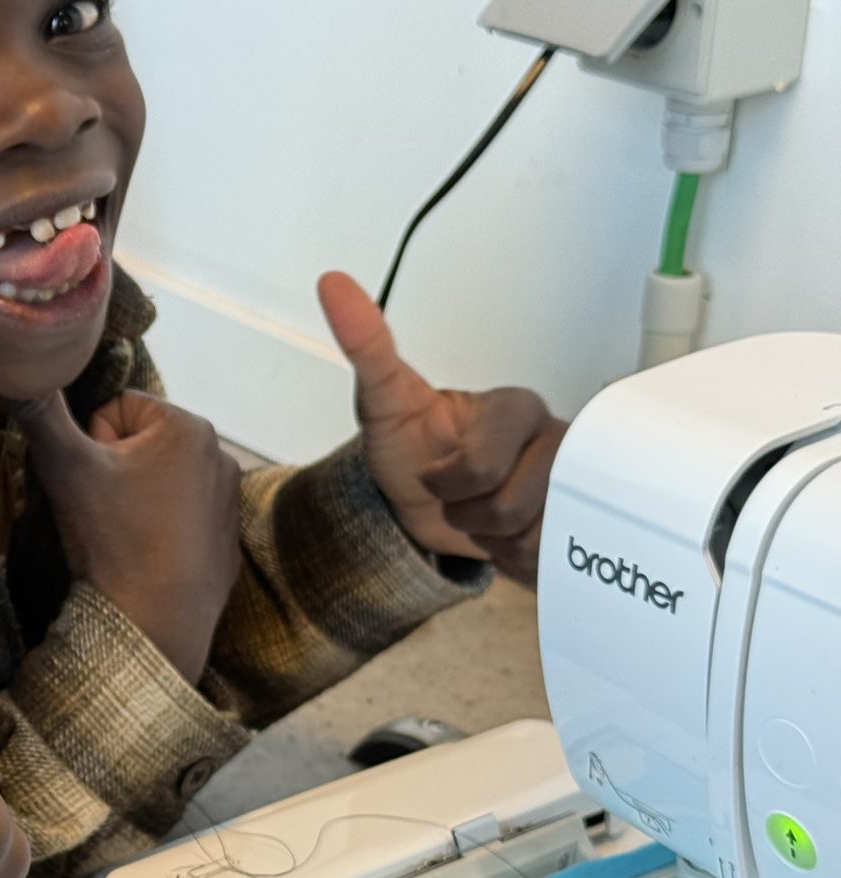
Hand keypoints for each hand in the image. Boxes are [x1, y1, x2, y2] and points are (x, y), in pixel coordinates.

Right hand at [9, 389, 242, 679]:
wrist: (154, 623)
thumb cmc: (112, 539)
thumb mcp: (65, 467)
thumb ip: (40, 412)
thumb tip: (15, 373)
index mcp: (187, 426)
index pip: (115, 409)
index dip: (90, 444)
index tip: (92, 483)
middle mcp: (220, 454)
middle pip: (140, 443)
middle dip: (115, 469)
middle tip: (103, 511)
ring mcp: (229, 499)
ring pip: (160, 479)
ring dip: (136, 497)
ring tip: (123, 535)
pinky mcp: (229, 538)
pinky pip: (182, 515)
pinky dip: (162, 527)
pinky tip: (147, 555)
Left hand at [317, 272, 566, 584]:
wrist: (422, 509)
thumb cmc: (412, 450)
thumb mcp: (383, 401)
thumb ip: (366, 346)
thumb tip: (333, 285)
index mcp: (514, 407)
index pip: (484, 462)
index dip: (448, 479)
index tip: (436, 468)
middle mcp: (554, 442)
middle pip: (510, 506)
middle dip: (466, 512)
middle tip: (456, 495)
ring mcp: (572, 487)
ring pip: (530, 536)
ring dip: (487, 538)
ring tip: (477, 513)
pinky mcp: (577, 527)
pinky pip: (546, 560)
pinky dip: (511, 559)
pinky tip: (500, 535)